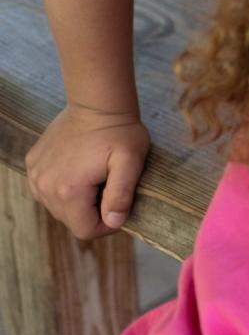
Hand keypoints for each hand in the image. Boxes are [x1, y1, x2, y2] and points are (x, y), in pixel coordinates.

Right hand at [25, 104, 149, 239]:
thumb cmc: (119, 132)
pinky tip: (80, 169)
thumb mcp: (130, 163)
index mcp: (68, 191)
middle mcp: (44, 186)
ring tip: (96, 177)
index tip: (121, 208)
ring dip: (79, 201)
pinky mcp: (32, 164)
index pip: (85, 230)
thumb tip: (114, 222)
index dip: (107, 226)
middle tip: (110, 187)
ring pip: (58, 207)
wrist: (96, 103)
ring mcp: (35, 175)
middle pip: (71, 220)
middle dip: (93, 212)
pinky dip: (64, 187)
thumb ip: (121, 195)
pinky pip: (47, 190)